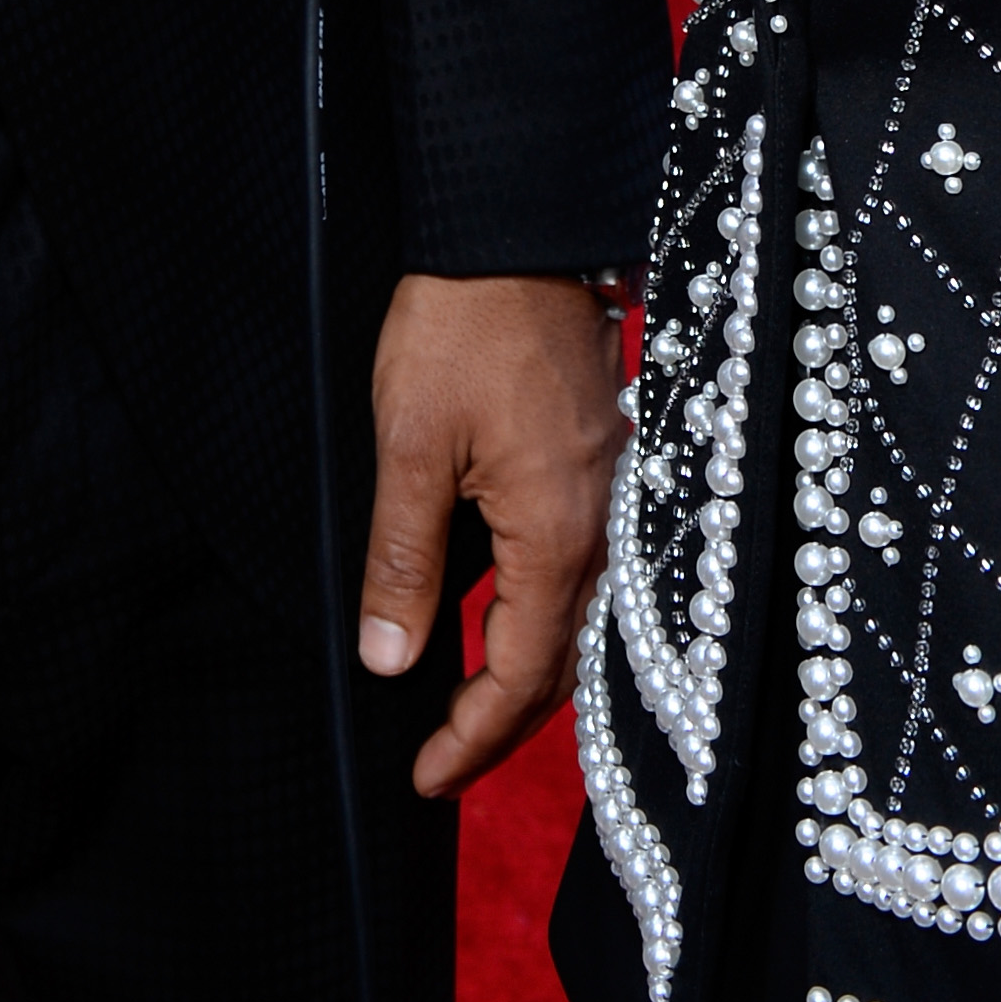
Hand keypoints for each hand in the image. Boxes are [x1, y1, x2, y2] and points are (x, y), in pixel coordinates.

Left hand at [359, 273, 625, 798]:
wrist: (514, 225)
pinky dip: (548, 612)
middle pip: (561, 663)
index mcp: (556, 534)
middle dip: (501, 722)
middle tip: (441, 758)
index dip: (470, 739)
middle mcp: (602, 526)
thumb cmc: (459, 323)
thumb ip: (403, 560)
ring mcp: (611, 490)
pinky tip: (510, 611)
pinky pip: (588, 566)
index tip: (423, 776)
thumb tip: (389, 661)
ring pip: (580, 618)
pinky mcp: (605, 458)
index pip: (520, 678)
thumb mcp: (408, 445)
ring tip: (467, 702)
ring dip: (528, 670)